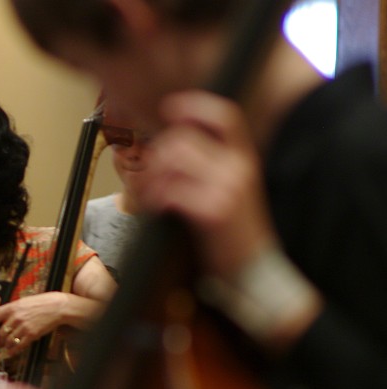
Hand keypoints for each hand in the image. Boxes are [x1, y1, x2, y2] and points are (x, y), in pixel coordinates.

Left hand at [0, 291, 69, 355]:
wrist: (58, 307)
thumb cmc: (42, 302)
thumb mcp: (24, 301)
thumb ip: (13, 309)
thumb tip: (3, 317)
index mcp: (12, 307)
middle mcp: (16, 317)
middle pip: (0, 332)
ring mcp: (23, 327)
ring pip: (8, 341)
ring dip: (5, 345)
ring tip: (6, 346)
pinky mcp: (31, 335)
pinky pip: (18, 346)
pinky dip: (13, 351)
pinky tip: (11, 352)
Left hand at [138, 91, 275, 279]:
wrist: (254, 270)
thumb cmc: (233, 235)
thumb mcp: (230, 193)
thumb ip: (209, 170)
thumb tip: (170, 152)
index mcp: (244, 159)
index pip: (225, 117)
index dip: (195, 107)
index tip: (170, 108)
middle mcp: (239, 167)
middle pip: (183, 139)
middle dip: (155, 157)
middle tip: (144, 177)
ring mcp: (228, 188)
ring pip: (173, 161)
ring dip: (150, 178)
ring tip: (147, 195)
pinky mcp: (214, 211)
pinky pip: (172, 191)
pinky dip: (156, 199)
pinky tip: (158, 209)